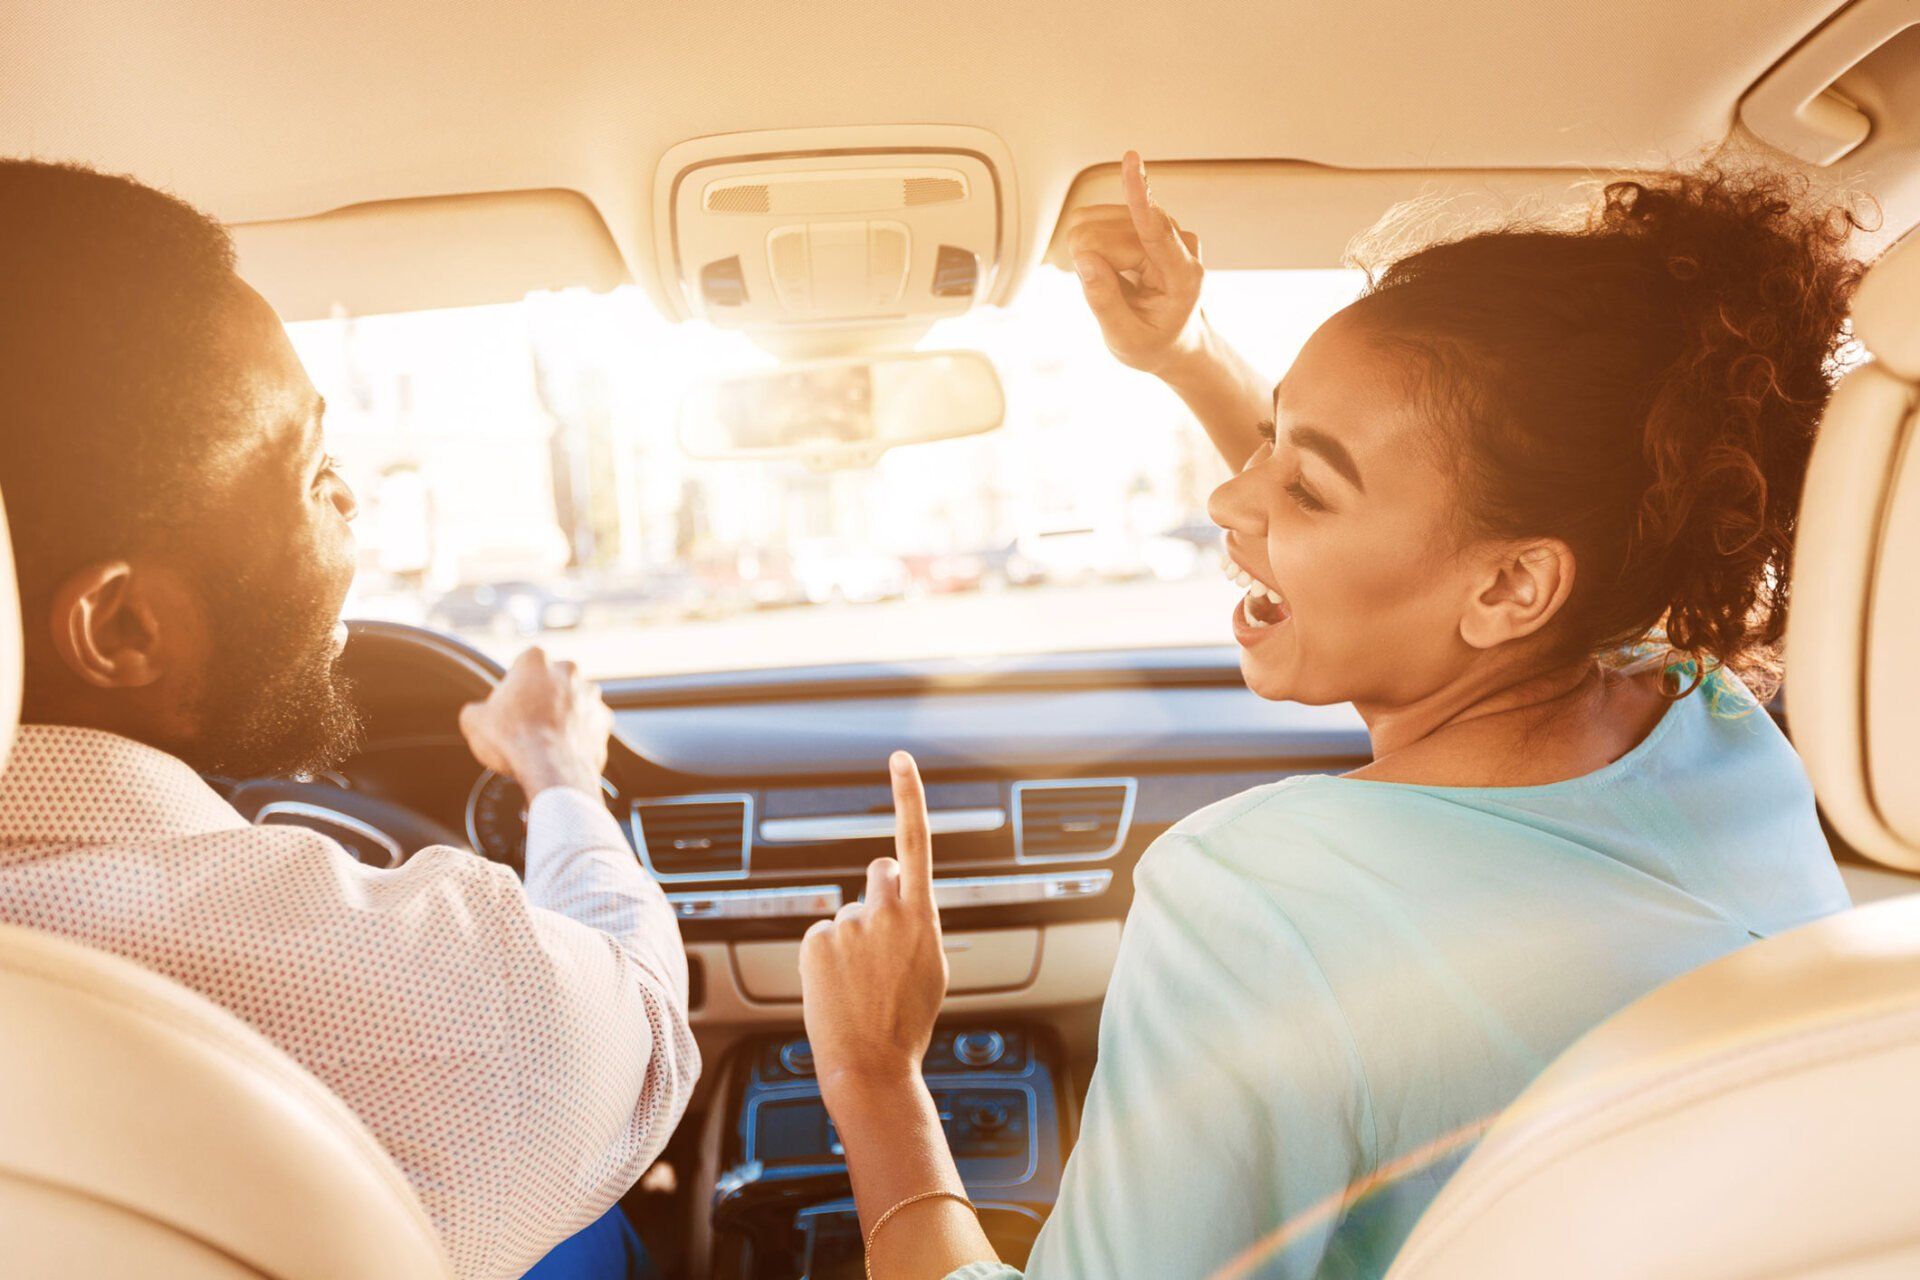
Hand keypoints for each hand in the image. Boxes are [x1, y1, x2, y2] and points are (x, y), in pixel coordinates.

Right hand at [457, 647, 612, 797]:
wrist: (552, 770)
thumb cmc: (513, 740)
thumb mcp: (474, 721)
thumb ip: (476, 710)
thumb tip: (477, 714)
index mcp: (535, 660)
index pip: (521, 666)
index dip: (512, 688)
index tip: (507, 707)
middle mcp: (568, 671)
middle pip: (550, 682)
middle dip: (541, 698)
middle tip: (526, 723)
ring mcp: (591, 695)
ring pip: (572, 702)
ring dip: (562, 715)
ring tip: (545, 739)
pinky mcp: (605, 720)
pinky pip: (588, 725)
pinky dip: (578, 734)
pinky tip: (562, 749)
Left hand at [800, 752, 948, 1100]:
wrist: (870, 1064)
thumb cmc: (905, 1022)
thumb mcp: (932, 966)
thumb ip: (918, 922)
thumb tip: (902, 898)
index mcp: (923, 916)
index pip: (915, 841)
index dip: (908, 795)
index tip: (900, 760)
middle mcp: (885, 912)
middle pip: (879, 873)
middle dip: (880, 893)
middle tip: (881, 939)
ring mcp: (848, 925)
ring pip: (850, 912)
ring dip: (853, 937)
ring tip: (860, 983)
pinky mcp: (817, 939)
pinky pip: (823, 933)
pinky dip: (828, 956)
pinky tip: (838, 986)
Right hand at [1065, 150, 1207, 377]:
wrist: (1175, 341)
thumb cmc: (1153, 344)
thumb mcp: (1126, 340)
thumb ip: (1105, 302)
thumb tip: (1084, 258)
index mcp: (1184, 277)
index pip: (1156, 230)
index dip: (1139, 196)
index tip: (1131, 160)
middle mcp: (1179, 243)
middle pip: (1109, 234)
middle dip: (1091, 264)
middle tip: (1105, 298)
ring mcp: (1163, 227)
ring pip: (1098, 223)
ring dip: (1090, 257)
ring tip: (1112, 287)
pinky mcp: (1145, 219)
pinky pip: (1098, 220)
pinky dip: (1092, 248)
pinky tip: (1110, 270)